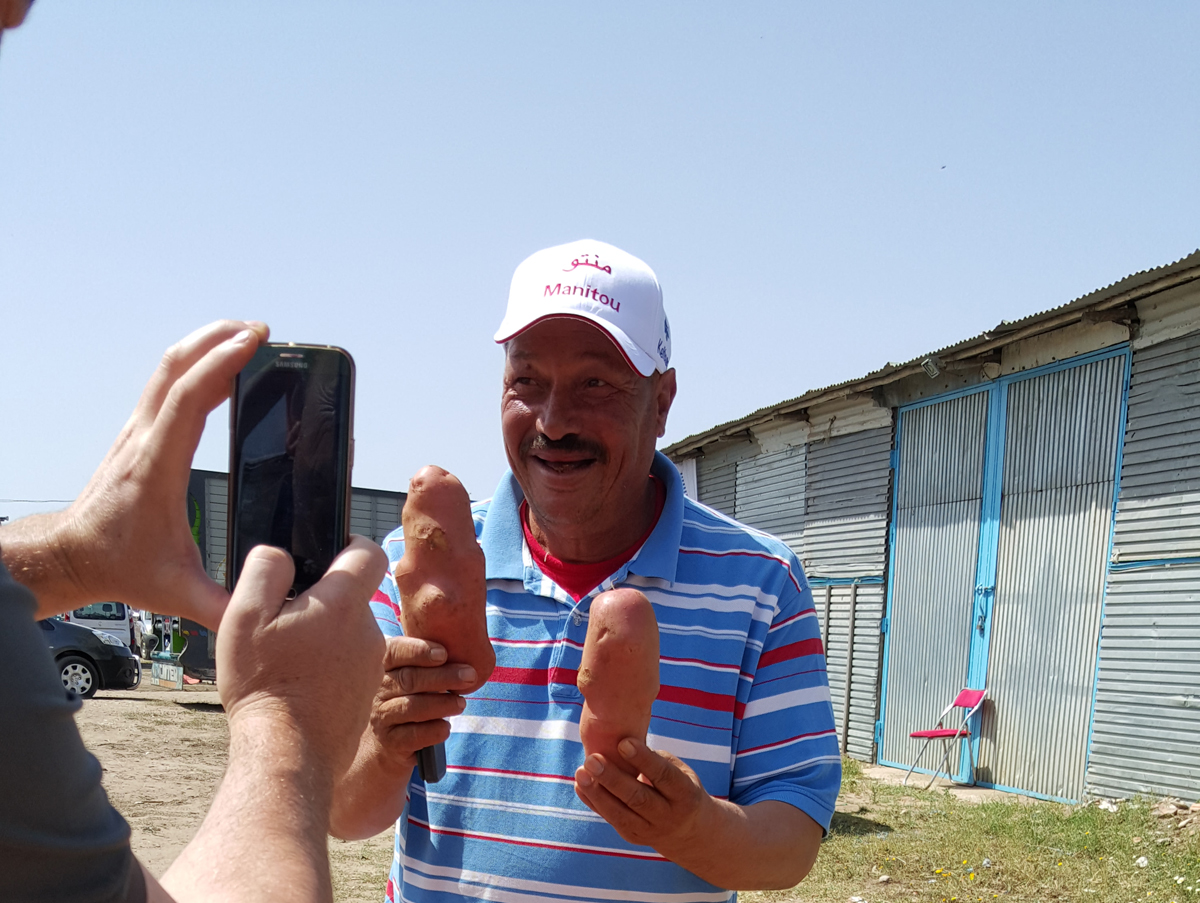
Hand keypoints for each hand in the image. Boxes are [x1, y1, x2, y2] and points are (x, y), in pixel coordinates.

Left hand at [3, 320, 267, 625]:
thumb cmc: (120, 567)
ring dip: (205, 345)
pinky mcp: (140, 434)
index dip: (222, 364)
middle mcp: (144, 440)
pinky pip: (168, 385)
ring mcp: (138, 432)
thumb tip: (268, 606)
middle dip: (218, 339)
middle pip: (175, 368)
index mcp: (158, 468)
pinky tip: (220, 367)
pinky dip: (196, 364)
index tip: (254, 343)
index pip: (189, 399)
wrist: (71, 556)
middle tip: (260, 331)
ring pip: (168, 370)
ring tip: (246, 336)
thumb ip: (225, 603)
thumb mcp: (176, 593)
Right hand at [217, 536, 387, 779]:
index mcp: (343, 603)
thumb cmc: (265, 683)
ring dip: (324, 637)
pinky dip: (328, 668)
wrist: (288, 752)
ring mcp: (371, 664)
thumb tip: (280, 554)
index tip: (326, 558)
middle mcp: (367, 630)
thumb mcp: (246, 615)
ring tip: (288, 661)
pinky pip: (349, 666)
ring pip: (348, 633)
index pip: (368, 553)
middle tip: (286, 622)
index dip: (348, 547)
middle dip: (324, 601)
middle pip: (353, 597)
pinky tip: (300, 684)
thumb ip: (266, 569)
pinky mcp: (366, 693)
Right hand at [328, 634, 477, 838]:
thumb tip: (467, 654)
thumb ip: (431, 665)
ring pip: (411, 707)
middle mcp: (378, 691)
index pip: (394, 652)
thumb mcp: (415, 680)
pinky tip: (446, 728)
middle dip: (443, 676)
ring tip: (461, 703)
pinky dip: (432, 731)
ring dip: (441, 704)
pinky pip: (413, 736)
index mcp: (384, 669)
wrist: (389, 746)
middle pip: (409, 680)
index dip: (418, 651)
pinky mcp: (391, 743)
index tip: (443, 653)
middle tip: (469, 675)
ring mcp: (382, 718)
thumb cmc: (411, 702)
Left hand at [575, 737, 823, 888]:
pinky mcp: (634, 837)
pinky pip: (612, 819)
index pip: (663, 775)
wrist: (694, 833)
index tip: (622, 741)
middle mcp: (669, 815)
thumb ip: (656, 761)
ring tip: (581, 771)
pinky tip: (580, 785)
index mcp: (685, 793)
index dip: (643, 759)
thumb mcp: (681, 772)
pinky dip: (594, 802)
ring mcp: (650, 830)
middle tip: (592, 758)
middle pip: (638, 798)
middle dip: (613, 778)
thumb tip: (623, 744)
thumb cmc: (682, 788)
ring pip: (621, 813)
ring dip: (598, 792)